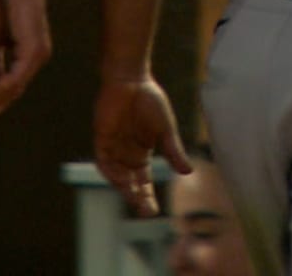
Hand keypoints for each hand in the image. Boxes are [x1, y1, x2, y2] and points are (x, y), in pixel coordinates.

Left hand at [93, 78, 192, 217]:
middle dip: (137, 197)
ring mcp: (114, 147)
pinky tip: (121, 179)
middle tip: (146, 211)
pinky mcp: (102, 138)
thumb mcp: (165, 129)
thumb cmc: (150, 100)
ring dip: (125, 187)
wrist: (131, 79)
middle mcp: (127, 154)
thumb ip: (174, 151)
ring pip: (117, 175)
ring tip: (135, 196)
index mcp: (142, 153)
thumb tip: (188, 172)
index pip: (144, 181)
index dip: (147, 196)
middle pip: (131, 182)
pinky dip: (111, 171)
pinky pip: (104, 160)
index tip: (153, 212)